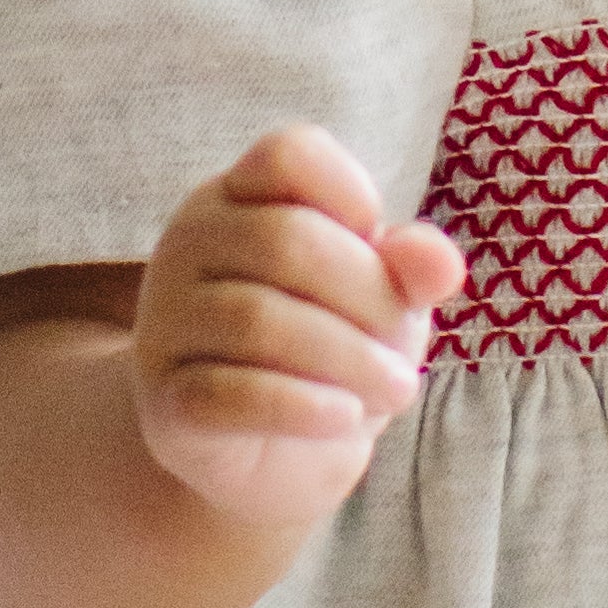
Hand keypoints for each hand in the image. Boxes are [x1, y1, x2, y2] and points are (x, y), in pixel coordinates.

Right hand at [129, 127, 460, 528]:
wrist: (270, 452)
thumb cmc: (328, 348)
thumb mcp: (382, 298)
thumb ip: (410, 268)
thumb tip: (441, 262)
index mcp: (240, 198)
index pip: (288, 156)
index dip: (352, 192)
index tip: (380, 250)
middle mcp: (190, 243)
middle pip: (286, 240)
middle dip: (370, 298)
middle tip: (405, 353)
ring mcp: (167, 320)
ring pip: (258, 321)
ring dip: (350, 359)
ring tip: (396, 390)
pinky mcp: (165, 401)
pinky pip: (232, 395)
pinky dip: (302, 407)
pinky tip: (345, 417)